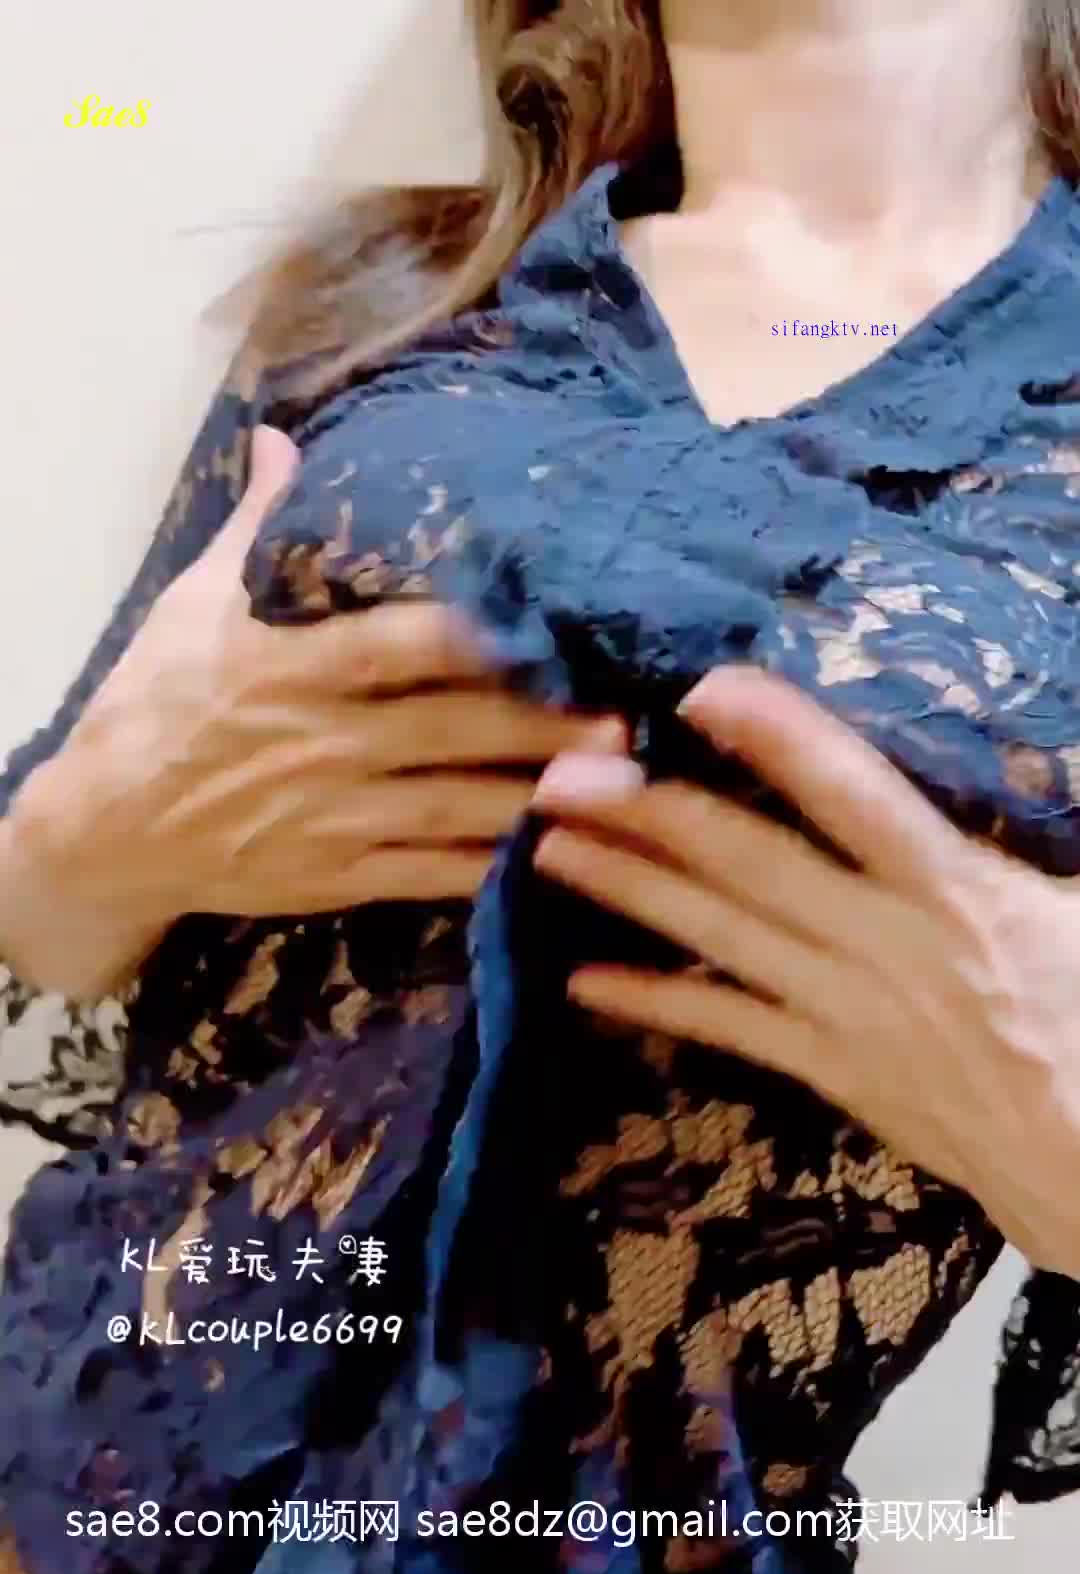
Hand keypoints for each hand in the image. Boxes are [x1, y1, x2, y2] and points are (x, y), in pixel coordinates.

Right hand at [8, 427, 622, 995]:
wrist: (109, 829)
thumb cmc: (159, 699)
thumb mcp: (193, 602)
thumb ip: (258, 526)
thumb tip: (285, 437)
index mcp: (289, 663)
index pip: (393, 644)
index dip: (474, 638)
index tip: (549, 620)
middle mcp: (322, 741)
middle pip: (451, 731)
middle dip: (543, 726)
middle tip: (630, 713)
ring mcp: (336, 816)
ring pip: (457, 808)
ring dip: (540, 797)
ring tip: (623, 784)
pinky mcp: (342, 874)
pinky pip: (433, 871)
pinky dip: (494, 864)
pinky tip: (558, 851)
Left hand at [532, 665, 1079, 1277]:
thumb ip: (1032, 826)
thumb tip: (1021, 755)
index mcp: (959, 893)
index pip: (857, 797)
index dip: (779, 739)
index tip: (703, 688)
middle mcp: (887, 947)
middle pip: (751, 865)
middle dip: (651, 814)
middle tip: (557, 771)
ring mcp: (847, 1016)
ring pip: (720, 940)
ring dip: (628, 891)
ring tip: (544, 847)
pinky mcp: (830, 1072)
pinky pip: (728, 1030)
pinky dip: (655, 1003)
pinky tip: (582, 982)